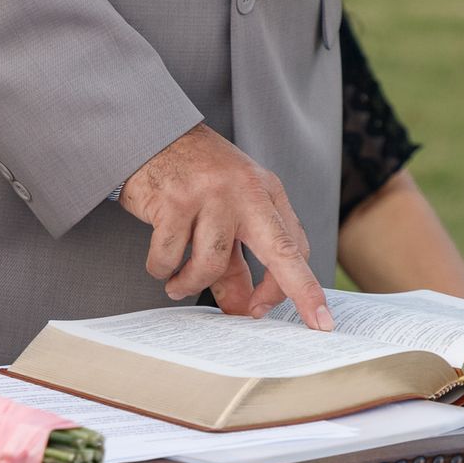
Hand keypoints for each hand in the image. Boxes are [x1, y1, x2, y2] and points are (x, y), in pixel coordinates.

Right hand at [120, 124, 333, 329]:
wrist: (153, 133)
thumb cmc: (196, 178)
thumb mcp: (227, 211)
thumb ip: (236, 259)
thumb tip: (243, 309)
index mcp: (266, 192)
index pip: (295, 246)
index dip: (297, 286)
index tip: (306, 314)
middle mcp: (244, 191)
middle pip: (280, 251)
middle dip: (299, 291)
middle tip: (310, 328)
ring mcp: (210, 195)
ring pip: (211, 264)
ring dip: (190, 285)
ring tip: (176, 286)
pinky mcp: (173, 202)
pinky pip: (169, 257)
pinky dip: (161, 269)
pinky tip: (160, 265)